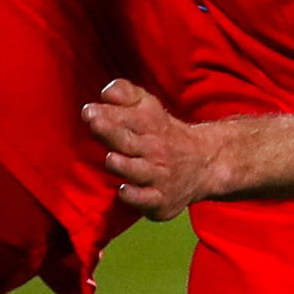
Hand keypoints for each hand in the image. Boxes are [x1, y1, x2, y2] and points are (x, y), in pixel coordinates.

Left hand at [86, 79, 236, 214]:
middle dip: (110, 132)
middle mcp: (154, 150)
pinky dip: (136, 197)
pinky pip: (147, 200)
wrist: (204, 164)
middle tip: (94, 122)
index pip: (129, 116)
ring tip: (110, 158)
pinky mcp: (160, 200)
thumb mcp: (148, 106)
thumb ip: (125, 93)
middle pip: (128, 141)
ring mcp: (157, 176)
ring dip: (123, 165)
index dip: (108, 113)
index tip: (89, 111)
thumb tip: (105, 93)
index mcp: (150, 124)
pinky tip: (124, 190)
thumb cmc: (162, 133)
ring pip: (137, 171)